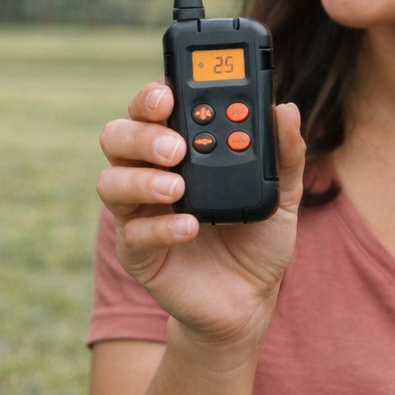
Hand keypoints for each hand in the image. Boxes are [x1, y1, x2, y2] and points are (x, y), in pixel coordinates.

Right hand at [97, 81, 304, 357]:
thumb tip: (285, 109)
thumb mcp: (283, 195)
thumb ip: (285, 154)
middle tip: (177, 147)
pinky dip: (159, 227)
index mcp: (177, 148)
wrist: (249, 300)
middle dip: (142, 135)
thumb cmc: (257, 239)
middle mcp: (148, 172)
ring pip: (110, 182)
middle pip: (117, 136)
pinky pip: (132, 233)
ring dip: (140, 179)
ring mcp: (138, 212)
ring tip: (178, 188)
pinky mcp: (136, 252)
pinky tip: (189, 227)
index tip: (169, 95)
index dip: (151, 96)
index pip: (151, 109)